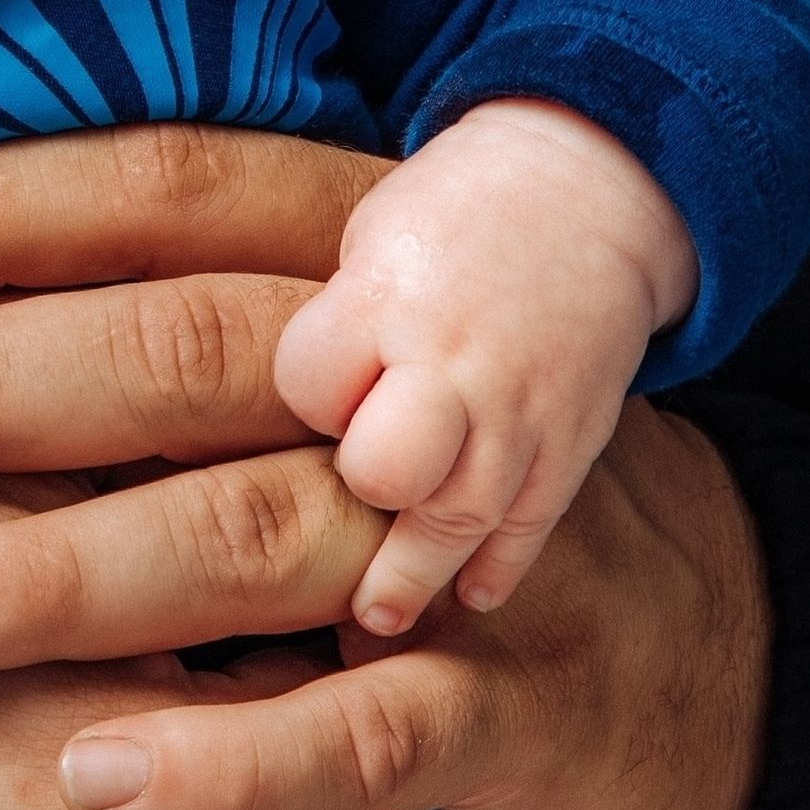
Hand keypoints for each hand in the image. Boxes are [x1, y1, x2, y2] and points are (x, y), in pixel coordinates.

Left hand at [0, 121, 766, 809]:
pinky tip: (92, 778)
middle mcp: (415, 380)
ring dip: (72, 574)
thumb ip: (155, 344)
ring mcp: (474, 540)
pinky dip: (228, 761)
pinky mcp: (521, 704)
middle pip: (194, 351)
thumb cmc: (435, 509)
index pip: (169, 197)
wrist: (723, 655)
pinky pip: (365, 728)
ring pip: (261, 528)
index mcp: (358, 266)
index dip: (3, 210)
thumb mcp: (322, 391)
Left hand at [269, 99, 699, 630]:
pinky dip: (499, 568)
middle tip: (340, 504)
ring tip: (376, 617)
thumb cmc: (443, 222)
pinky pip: (533, 522)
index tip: (306, 400)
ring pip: (462, 517)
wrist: (583, 192)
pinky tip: (465, 598)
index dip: (302, 400)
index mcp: (388, 295)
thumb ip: (324, 329)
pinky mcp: (574, 438)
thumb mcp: (364, 238)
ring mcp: (522, 406)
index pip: (306, 385)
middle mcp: (456, 357)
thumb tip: (227, 418)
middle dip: (360, 493)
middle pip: (387, 467)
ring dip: (415, 578)